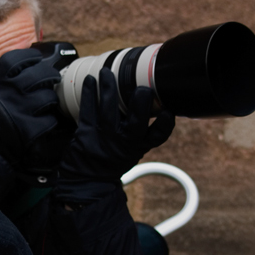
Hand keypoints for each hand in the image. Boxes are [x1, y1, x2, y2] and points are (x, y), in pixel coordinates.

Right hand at [0, 48, 73, 180]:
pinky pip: (50, 119)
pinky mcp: (31, 127)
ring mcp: (24, 108)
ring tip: (46, 103)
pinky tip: (42, 121)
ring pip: (50, 97)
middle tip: (51, 79)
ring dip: (50, 100)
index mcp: (0, 78)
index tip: (36, 59)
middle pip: (44, 73)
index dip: (32, 57)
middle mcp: (14, 89)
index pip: (23, 57)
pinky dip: (48, 121)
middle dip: (50, 76)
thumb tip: (11, 69)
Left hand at [54, 67, 174, 202]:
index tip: (168, 112)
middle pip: (136, 122)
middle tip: (142, 89)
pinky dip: (89, 93)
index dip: (165, 124)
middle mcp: (124, 142)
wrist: (88, 181)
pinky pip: (88, 109)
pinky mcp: (85, 134)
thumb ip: (144, 130)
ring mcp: (104, 137)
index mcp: (139, 145)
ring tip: (107, 73)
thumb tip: (154, 100)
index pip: (158, 135)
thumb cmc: (114, 160)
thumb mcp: (134, 150)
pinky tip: (90, 80)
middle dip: (141, 104)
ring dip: (108, 88)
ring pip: (108, 110)